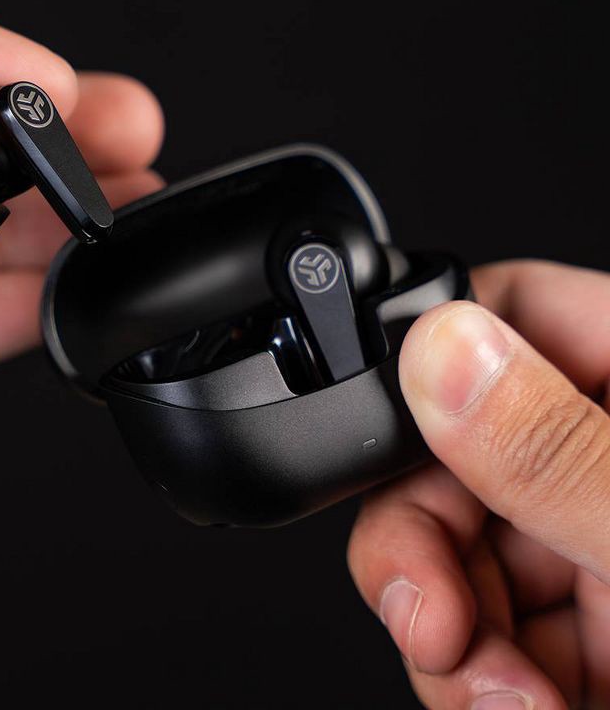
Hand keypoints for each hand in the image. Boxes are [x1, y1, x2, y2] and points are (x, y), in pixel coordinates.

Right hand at [348, 261, 609, 708]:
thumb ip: (559, 449)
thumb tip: (443, 346)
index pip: (513, 313)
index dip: (434, 360)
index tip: (395, 445)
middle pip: (455, 448)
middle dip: (422, 539)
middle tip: (428, 613)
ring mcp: (592, 548)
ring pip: (455, 549)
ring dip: (450, 632)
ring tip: (497, 697)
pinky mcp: (582, 632)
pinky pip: (481, 627)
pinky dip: (476, 678)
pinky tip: (514, 708)